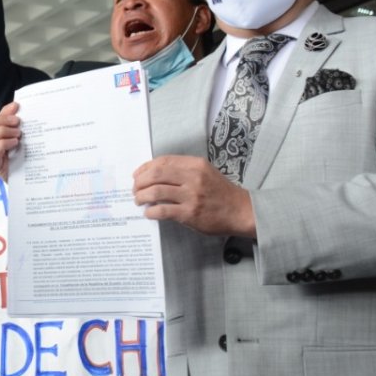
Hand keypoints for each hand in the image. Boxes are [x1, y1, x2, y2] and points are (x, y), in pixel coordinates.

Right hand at [0, 102, 21, 179]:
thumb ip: (13, 122)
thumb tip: (15, 105)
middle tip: (17, 122)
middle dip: (0, 121)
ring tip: (18, 133)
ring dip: (2, 132)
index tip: (16, 108)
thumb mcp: (18, 136)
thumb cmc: (22, 156)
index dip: (1, 113)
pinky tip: (15, 143)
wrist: (29, 179)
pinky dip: (4, 144)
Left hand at [133, 155, 255, 236]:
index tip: (137, 175)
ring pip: (155, 192)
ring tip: (139, 200)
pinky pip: (162, 211)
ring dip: (141, 196)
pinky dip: (151, 211)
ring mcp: (191, 196)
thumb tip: (154, 174)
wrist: (241, 211)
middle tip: (135, 189)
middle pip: (155, 174)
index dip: (145, 168)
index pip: (162, 161)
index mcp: (195, 164)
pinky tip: (149, 213)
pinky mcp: (190, 213)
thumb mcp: (205, 172)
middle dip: (139, 182)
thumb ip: (183, 170)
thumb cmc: (220, 192)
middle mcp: (193, 177)